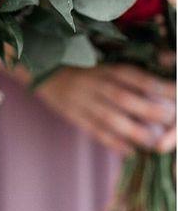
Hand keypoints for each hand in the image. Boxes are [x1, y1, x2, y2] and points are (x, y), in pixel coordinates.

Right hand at [36, 64, 174, 155]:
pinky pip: (95, 131)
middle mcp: (98, 85)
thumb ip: (141, 63)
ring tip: (154, 142)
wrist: (46, 72)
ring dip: (135, 132)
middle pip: (127, 99)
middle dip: (151, 111)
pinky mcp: (76, 116)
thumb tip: (173, 59)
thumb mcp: (111, 59)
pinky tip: (130, 152)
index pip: (139, 78)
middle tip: (170, 119)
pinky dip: (113, 143)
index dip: (161, 88)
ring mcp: (86, 102)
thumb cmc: (86, 66)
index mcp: (109, 68)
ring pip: (112, 119)